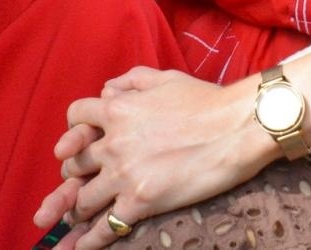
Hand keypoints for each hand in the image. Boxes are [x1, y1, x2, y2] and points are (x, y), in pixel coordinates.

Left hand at [34, 67, 270, 249]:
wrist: (237, 127)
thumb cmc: (207, 100)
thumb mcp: (166, 77)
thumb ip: (131, 80)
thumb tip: (108, 89)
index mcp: (117, 110)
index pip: (75, 118)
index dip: (74, 132)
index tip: (78, 143)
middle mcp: (113, 142)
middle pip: (73, 164)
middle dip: (74, 175)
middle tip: (80, 184)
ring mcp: (124, 174)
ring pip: (83, 199)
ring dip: (80, 209)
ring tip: (81, 217)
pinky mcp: (140, 201)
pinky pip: (105, 227)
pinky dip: (90, 241)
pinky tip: (82, 247)